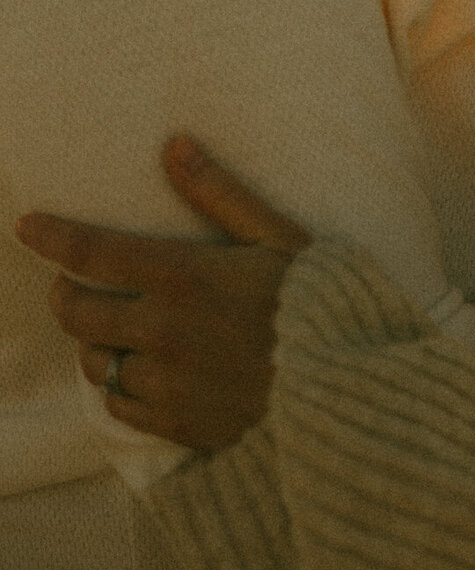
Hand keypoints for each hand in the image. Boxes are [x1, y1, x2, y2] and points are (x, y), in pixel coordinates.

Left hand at [16, 137, 309, 451]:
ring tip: (113, 330)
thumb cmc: (317, 300)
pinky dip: (119, 388)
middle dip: (65, 294)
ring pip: (94, 362)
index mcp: (183, 276)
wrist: (347, 386)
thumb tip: (174, 144)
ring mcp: (166, 383)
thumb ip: (219, 193)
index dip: (51, 236)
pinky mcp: (177, 424)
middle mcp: (163, 331)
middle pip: (76, 313)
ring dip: (95, 343)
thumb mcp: (276, 235)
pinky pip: (119, 407)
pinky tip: (140, 373)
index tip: (25, 225)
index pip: (93, 252)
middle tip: (70, 284)